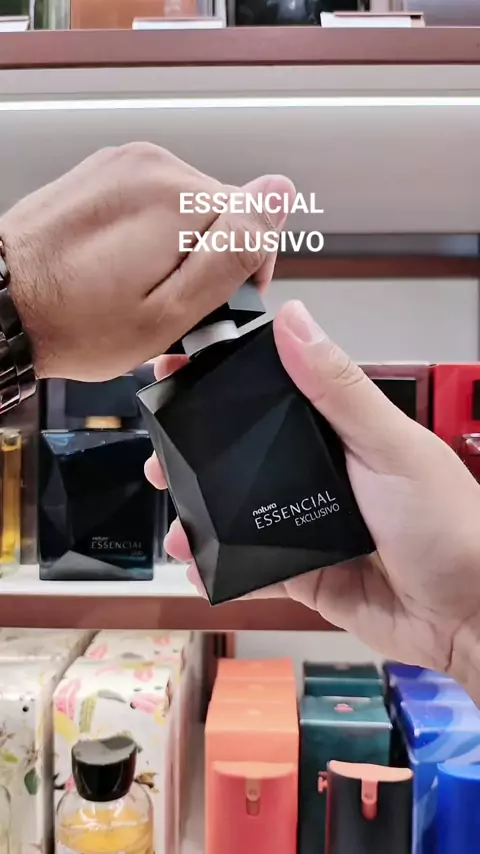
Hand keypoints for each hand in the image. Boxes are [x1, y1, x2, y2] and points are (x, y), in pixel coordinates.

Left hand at [0, 142, 292, 379]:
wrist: (0, 306)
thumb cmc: (75, 323)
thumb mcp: (170, 312)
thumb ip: (231, 252)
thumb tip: (279, 195)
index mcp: (174, 197)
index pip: (254, 225)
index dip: (240, 277)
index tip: (208, 308)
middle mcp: (151, 165)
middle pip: (220, 215)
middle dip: (208, 263)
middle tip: (170, 308)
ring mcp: (122, 165)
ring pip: (187, 211)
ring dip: (178, 252)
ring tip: (141, 290)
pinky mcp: (103, 174)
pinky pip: (152, 205)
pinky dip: (150, 238)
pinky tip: (123, 269)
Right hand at [147, 300, 479, 697]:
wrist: (470, 619)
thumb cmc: (450, 526)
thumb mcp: (390, 447)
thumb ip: (338, 389)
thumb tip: (294, 321)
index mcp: (341, 433)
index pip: (274, 394)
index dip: (225, 382)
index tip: (179, 368)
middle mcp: (321, 474)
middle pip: (245, 456)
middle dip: (196, 455)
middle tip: (161, 454)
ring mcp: (310, 525)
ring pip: (240, 514)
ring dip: (201, 515)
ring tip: (174, 520)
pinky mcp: (306, 573)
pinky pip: (253, 568)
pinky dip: (221, 568)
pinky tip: (196, 564)